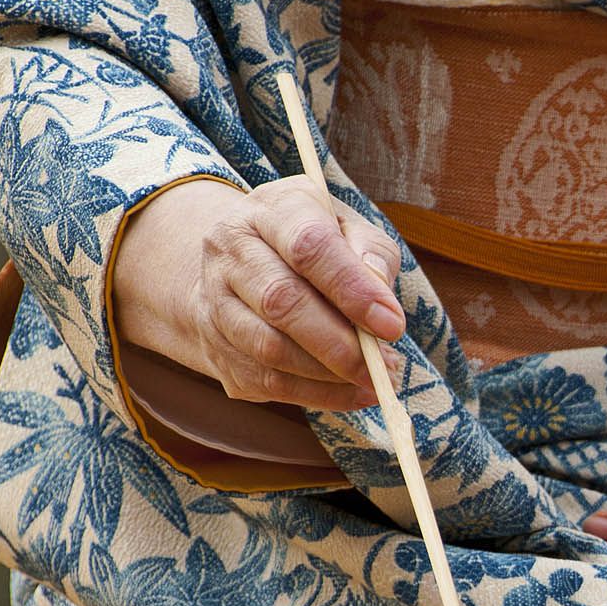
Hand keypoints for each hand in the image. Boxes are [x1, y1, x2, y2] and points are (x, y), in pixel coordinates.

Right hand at [110, 177, 404, 410]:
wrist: (242, 261)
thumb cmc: (315, 244)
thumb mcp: (350, 229)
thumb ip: (372, 256)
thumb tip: (382, 302)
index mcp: (270, 210)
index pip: (308, 247)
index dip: (352, 289)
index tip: (392, 326)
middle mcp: (230, 249)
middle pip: (281, 301)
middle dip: (341, 344)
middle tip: (386, 367)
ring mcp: (214, 299)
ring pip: (268, 348)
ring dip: (329, 375)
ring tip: (375, 380)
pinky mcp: (214, 344)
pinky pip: (265, 381)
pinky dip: (316, 395)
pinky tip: (352, 394)